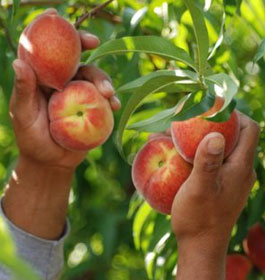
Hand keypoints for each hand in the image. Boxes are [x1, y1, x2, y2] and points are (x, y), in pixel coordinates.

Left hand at [10, 8, 120, 169]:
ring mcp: (81, 96)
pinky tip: (116, 106)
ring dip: (104, 81)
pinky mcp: (94, 110)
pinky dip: (113, 101)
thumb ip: (24, 90)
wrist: (51, 161)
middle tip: (96, 52)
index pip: (52, 53)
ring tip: (109, 94)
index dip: (61, 37)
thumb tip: (19, 62)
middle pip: (79, 62)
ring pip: (95, 79)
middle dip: (89, 55)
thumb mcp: (24, 115)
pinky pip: (106, 101)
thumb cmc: (32, 138)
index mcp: (46, 80)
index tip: (69, 24)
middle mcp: (65, 84)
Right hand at [171, 113, 258, 278]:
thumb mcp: (199, 189)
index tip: (213, 108)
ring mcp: (231, 177)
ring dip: (200, 138)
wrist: (200, 245)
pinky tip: (176, 155)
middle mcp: (240, 169)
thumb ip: (208, 162)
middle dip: (212, 124)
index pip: (249, 129)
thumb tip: (216, 136)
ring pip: (221, 147)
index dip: (235, 114)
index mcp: (240, 167)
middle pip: (234, 135)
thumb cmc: (198, 218)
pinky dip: (197, 152)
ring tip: (173, 137)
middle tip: (187, 121)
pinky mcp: (221, 184)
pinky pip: (213, 160)